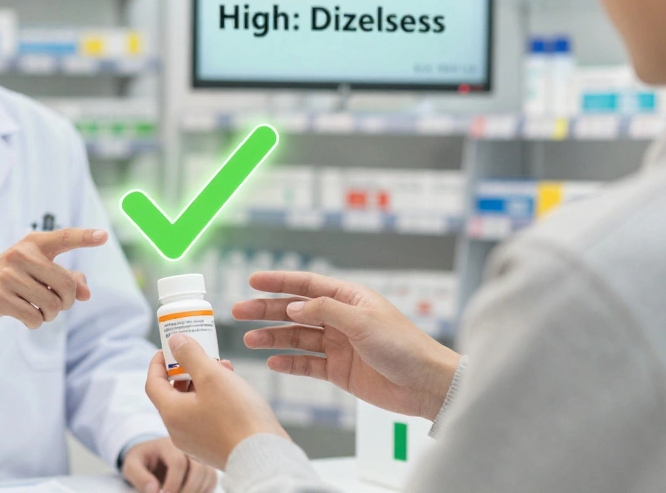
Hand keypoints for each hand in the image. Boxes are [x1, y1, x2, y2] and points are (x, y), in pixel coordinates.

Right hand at [0, 228, 104, 329]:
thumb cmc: (11, 278)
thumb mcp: (36, 272)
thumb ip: (66, 278)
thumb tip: (86, 294)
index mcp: (33, 243)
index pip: (63, 237)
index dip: (85, 237)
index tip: (104, 236)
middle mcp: (21, 254)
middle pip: (66, 285)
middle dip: (66, 302)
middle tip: (57, 304)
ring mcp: (8, 275)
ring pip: (51, 305)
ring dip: (50, 314)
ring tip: (39, 309)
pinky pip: (34, 318)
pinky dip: (35, 322)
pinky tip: (26, 316)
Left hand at [121, 436, 217, 492]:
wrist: (151, 456)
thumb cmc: (141, 461)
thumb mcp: (131, 466)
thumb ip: (139, 477)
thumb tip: (154, 490)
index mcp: (168, 444)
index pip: (178, 463)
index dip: (173, 483)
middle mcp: (188, 448)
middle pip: (199, 469)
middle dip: (188, 490)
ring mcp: (199, 457)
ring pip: (208, 475)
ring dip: (197, 491)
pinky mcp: (205, 467)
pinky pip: (212, 480)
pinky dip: (204, 491)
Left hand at [144, 334, 288, 469]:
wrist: (263, 457)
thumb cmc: (237, 416)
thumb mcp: (212, 376)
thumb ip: (190, 355)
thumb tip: (175, 341)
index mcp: (171, 414)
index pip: (153, 383)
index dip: (158, 363)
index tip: (167, 348)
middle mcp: (178, 432)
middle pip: (173, 394)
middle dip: (187, 370)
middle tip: (201, 354)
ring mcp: (195, 443)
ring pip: (192, 405)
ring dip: (203, 384)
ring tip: (224, 368)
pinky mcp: (212, 449)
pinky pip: (205, 418)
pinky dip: (212, 400)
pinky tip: (232, 390)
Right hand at [233, 271, 460, 419]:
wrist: (425, 384)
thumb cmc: (404, 346)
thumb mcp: (362, 322)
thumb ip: (325, 311)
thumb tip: (293, 306)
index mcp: (349, 299)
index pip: (307, 285)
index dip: (279, 282)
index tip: (253, 280)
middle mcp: (341, 319)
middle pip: (296, 311)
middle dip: (267, 311)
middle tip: (239, 311)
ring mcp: (339, 345)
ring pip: (298, 338)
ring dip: (273, 337)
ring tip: (249, 340)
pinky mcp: (339, 370)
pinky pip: (307, 364)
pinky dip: (289, 362)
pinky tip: (272, 361)